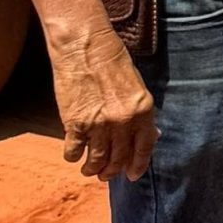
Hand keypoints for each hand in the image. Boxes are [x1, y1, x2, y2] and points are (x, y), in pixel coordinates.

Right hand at [46, 18, 156, 181]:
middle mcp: (123, 121)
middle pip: (120, 158)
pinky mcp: (74, 123)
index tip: (132, 175)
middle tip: (106, 175)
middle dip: (113, 171)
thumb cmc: (112, 63)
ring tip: (90, 170)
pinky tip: (74, 154)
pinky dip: (73, 156)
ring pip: (97, 160)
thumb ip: (142, 114)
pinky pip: (74, 150)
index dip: (138, 165)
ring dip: (93, 169)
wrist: (85, 47)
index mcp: (143, 111)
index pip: (144, 148)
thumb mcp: (137, 88)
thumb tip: (149, 136)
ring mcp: (98, 124)